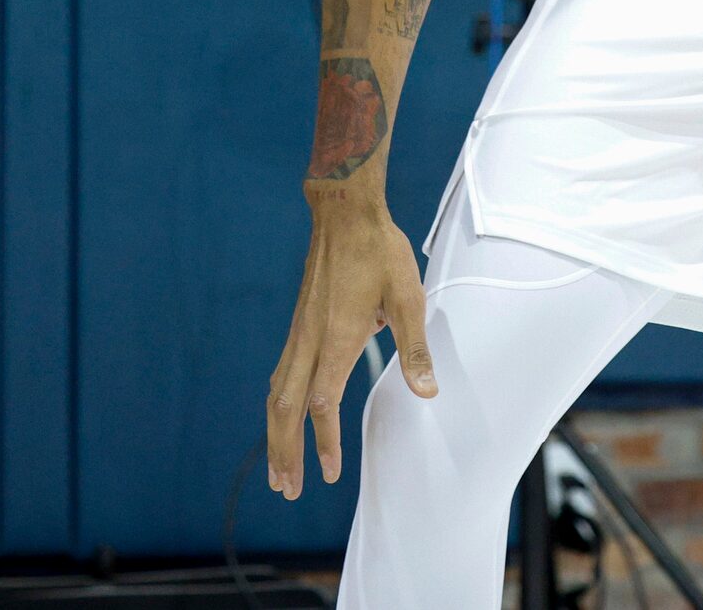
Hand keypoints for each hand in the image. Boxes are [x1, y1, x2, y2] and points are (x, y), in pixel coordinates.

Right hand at [267, 187, 435, 498]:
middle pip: (287, 409)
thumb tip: (427, 393)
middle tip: (285, 489)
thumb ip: (414, 349)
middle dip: (285, 452)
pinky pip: (280, 374)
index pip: (323, 404)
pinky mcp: (298, 325)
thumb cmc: (379, 252)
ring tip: (278, 468)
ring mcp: (299, 333)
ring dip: (275, 433)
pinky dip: (277, 405)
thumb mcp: (409, 298)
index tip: (331, 473)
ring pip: (277, 394)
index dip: (325, 442)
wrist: (343, 213)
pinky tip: (281, 415)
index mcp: (336, 340)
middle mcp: (309, 342)